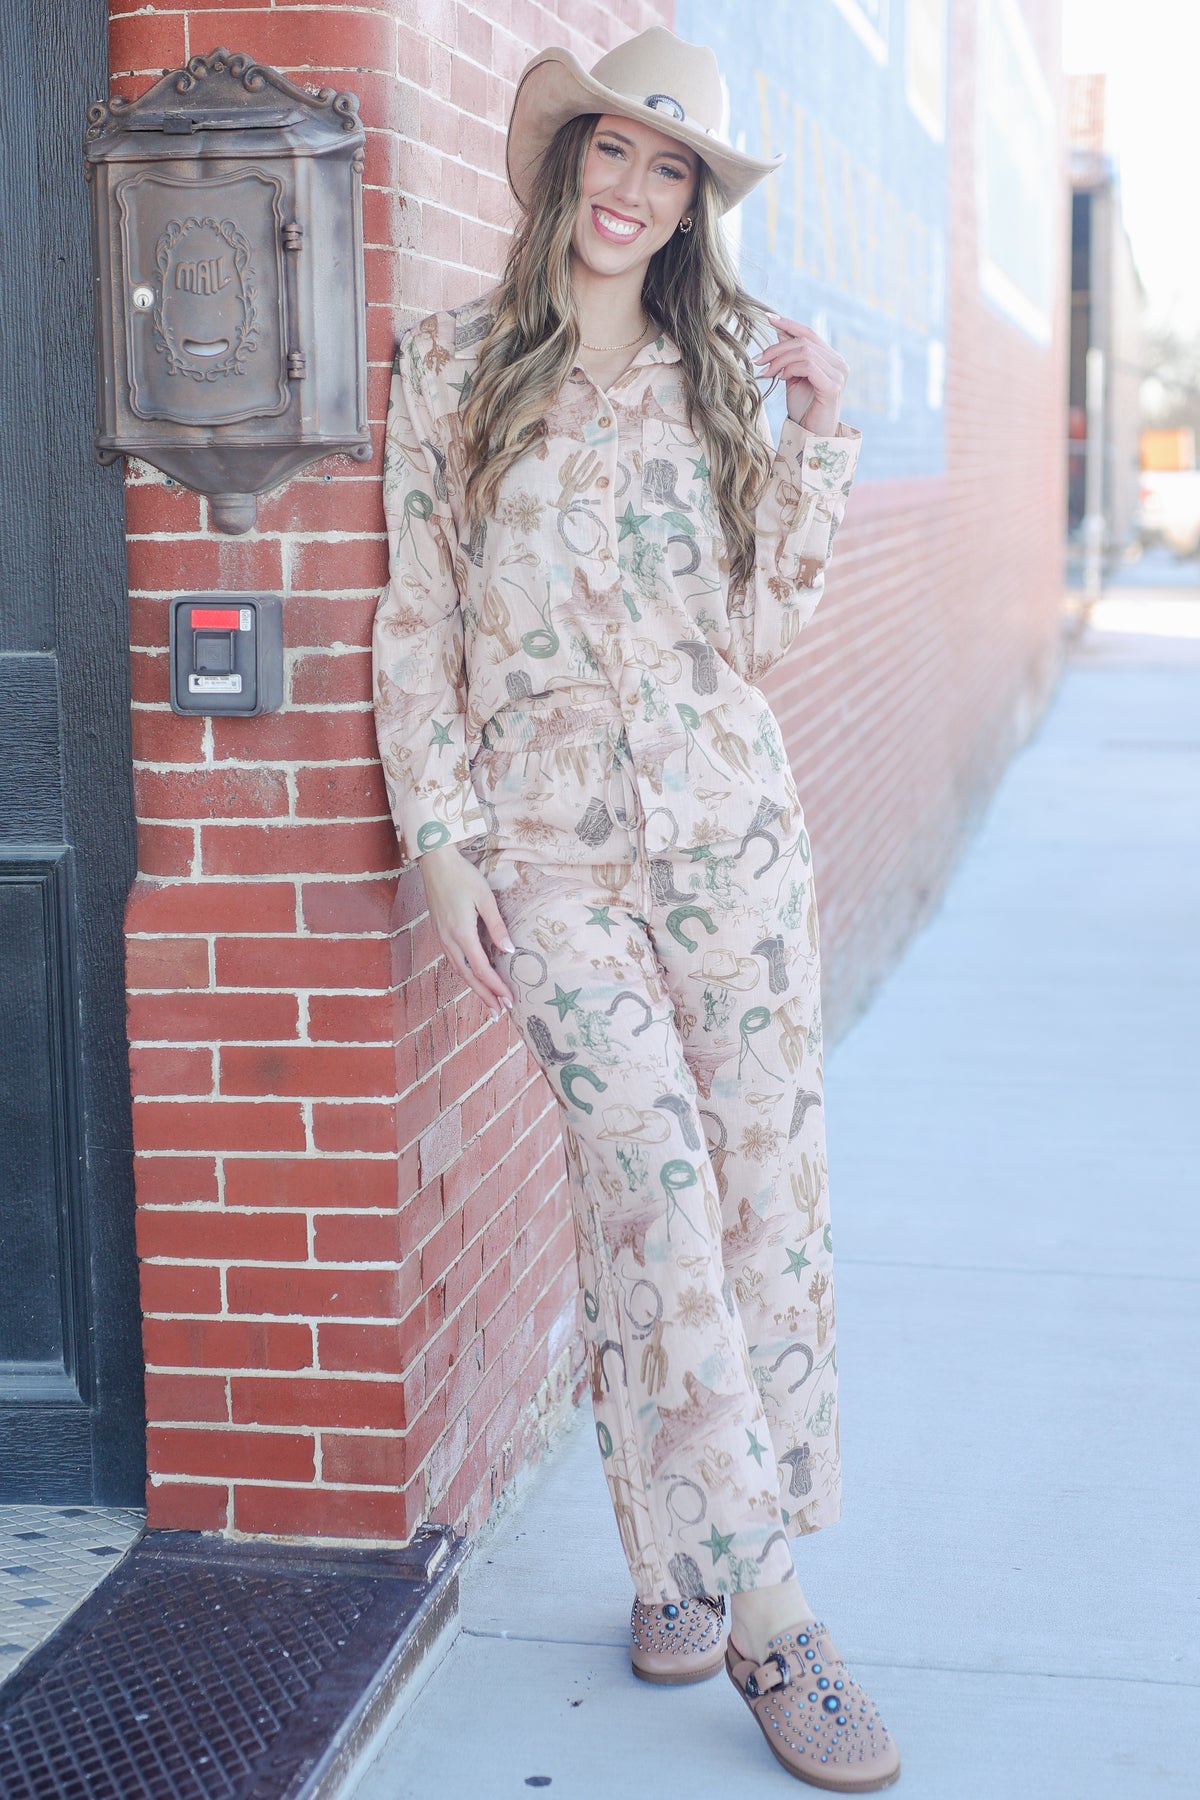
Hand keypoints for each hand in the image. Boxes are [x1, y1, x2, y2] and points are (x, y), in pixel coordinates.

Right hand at [419, 844, 515, 1020]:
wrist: (435, 863)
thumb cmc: (462, 876)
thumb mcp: (485, 898)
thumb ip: (497, 926)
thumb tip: (509, 950)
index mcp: (461, 933)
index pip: (481, 968)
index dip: (495, 987)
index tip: (509, 1000)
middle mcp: (449, 941)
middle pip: (468, 977)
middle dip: (485, 996)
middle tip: (500, 1013)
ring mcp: (441, 938)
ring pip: (459, 971)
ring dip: (475, 988)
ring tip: (489, 1002)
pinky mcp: (440, 933)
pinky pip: (454, 961)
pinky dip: (466, 975)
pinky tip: (474, 978)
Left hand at [755, 314, 848, 433]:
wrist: (811, 436)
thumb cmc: (803, 409)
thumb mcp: (792, 377)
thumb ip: (789, 356)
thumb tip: (779, 330)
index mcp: (831, 358)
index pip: (809, 333)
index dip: (788, 323)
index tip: (768, 318)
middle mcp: (839, 363)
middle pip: (804, 341)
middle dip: (777, 348)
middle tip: (758, 360)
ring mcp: (839, 374)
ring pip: (804, 352)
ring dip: (780, 360)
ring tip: (767, 372)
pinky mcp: (833, 386)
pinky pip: (808, 366)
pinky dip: (790, 369)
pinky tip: (780, 378)